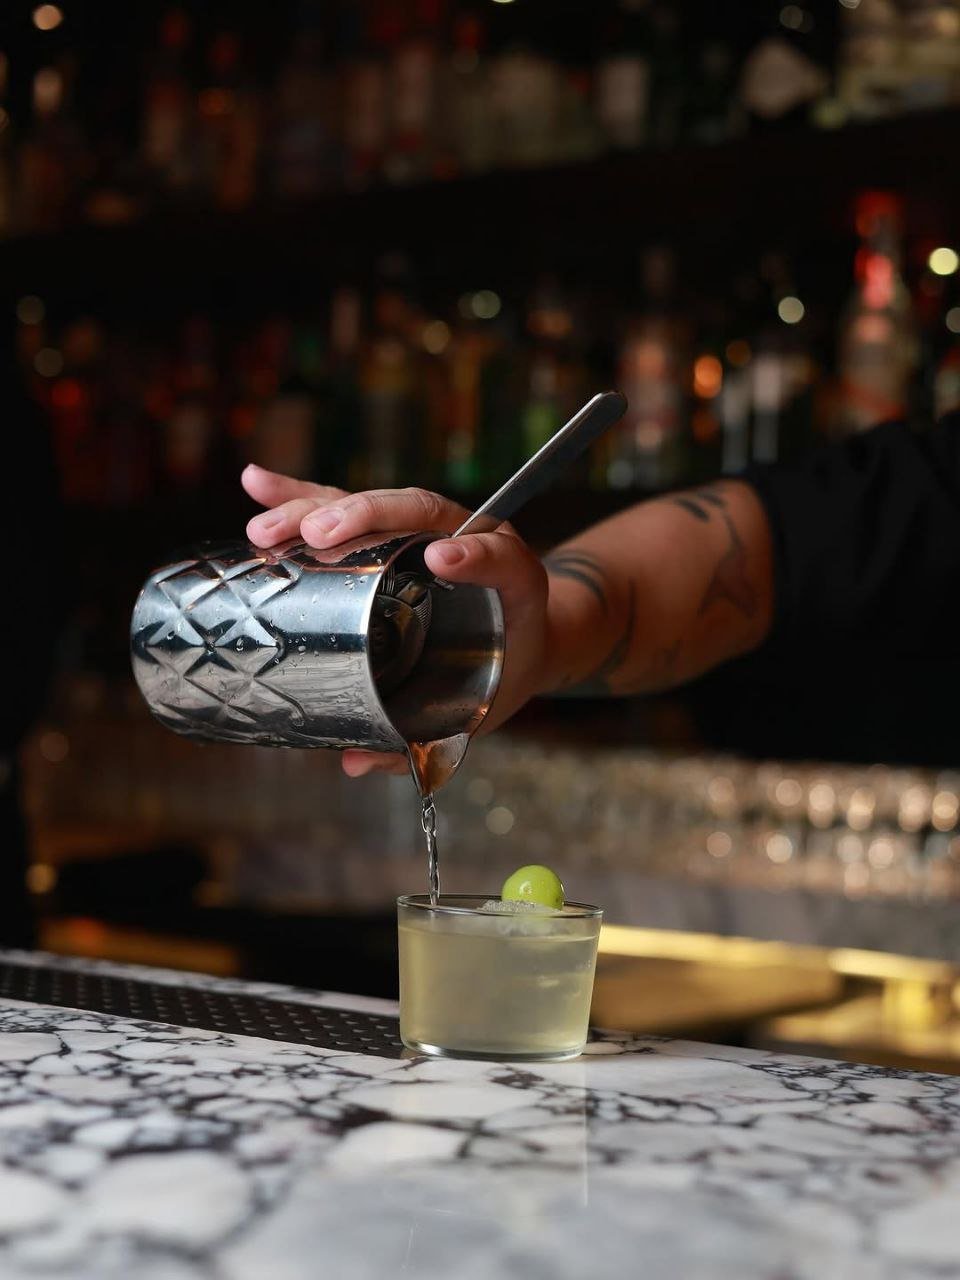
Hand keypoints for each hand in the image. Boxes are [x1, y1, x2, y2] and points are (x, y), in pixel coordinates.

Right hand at [242, 465, 548, 777]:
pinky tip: (255, 484)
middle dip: (368, 516)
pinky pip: (345, 505)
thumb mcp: (481, 709)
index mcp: (514, 581)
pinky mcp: (394, 529)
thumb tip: (357, 762)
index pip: (501, 558)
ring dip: (317, 508)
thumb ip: (428, 738)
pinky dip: (299, 494)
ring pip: (376, 504)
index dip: (477, 555)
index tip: (442, 558)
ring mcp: (429, 527)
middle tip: (320, 535)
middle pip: (422, 511)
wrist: (527, 633)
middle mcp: (472, 538)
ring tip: (268, 528)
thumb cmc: (505, 670)